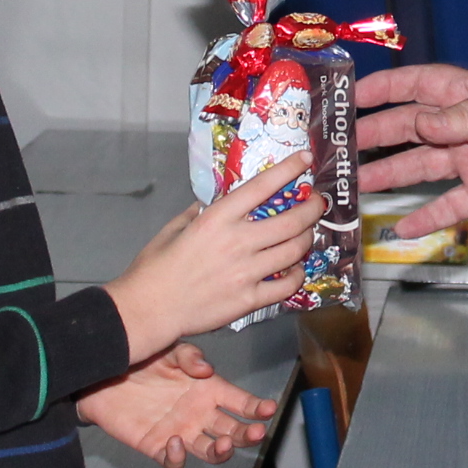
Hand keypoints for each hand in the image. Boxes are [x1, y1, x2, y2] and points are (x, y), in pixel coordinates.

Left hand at [79, 344, 277, 467]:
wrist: (102, 375)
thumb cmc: (140, 360)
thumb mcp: (169, 350)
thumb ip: (189, 357)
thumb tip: (207, 370)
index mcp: (208, 390)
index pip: (241, 403)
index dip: (257, 408)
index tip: (269, 409)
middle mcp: (198, 414)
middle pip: (232, 431)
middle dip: (247, 435)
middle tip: (254, 433)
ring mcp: (180, 432)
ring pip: (209, 451)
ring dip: (221, 452)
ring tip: (222, 444)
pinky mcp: (156, 446)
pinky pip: (173, 460)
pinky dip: (178, 457)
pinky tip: (176, 442)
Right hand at [107, 156, 324, 359]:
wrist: (150, 309)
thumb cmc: (155, 267)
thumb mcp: (173, 228)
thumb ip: (197, 213)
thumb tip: (211, 203)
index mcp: (217, 218)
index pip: (262, 187)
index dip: (289, 169)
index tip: (305, 159)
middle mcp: (238, 241)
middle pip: (291, 220)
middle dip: (312, 208)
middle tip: (317, 203)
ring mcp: (247, 272)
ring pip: (294, 251)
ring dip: (307, 239)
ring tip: (307, 234)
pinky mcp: (250, 299)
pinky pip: (287, 285)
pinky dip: (297, 275)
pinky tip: (294, 269)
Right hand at [355, 67, 467, 234]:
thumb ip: (462, 119)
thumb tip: (418, 123)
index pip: (418, 85)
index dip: (385, 88)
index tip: (352, 96)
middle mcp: (464, 126)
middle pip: (410, 129)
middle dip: (376, 136)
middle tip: (341, 148)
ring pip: (422, 168)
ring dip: (390, 177)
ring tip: (357, 188)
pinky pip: (449, 206)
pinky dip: (426, 217)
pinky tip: (401, 230)